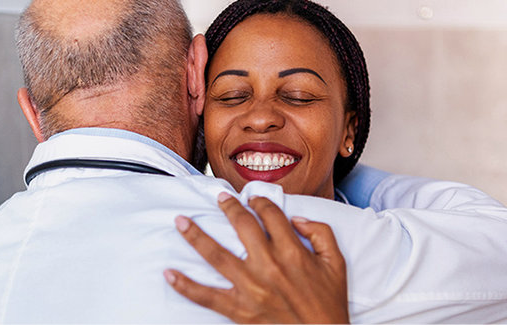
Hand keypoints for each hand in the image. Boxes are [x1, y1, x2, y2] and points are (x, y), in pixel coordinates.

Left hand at [164, 192, 349, 323]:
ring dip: (196, 236)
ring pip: (217, 255)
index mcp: (293, 252)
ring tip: (181, 222)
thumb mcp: (336, 262)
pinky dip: (186, 286)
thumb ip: (320, 233)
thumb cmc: (329, 303)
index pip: (270, 216)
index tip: (253, 198)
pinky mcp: (240, 309)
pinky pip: (207, 296)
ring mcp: (251, 287)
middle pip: (241, 227)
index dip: (260, 201)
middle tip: (219, 198)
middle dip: (228, 207)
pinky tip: (170, 274)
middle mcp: (268, 265)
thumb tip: (297, 218)